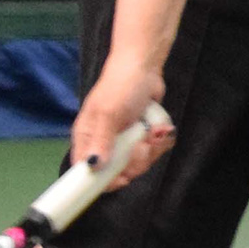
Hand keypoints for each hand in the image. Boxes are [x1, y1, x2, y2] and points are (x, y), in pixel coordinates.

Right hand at [72, 56, 173, 188]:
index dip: (105, 181)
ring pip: (139, 163)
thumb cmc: (121, 86)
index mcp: (88, 138)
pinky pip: (153, 151)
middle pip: (119, 172)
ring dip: (151, 148)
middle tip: (141, 144)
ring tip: (153, 131)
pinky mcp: (142, 136)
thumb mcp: (109, 113)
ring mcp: (124, 140)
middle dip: (136, 160)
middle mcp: (104, 142)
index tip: (123, 178)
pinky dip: (160, 141)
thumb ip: (101, 141)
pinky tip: (160, 128)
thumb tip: (93, 167)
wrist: (144, 66)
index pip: (88, 172)